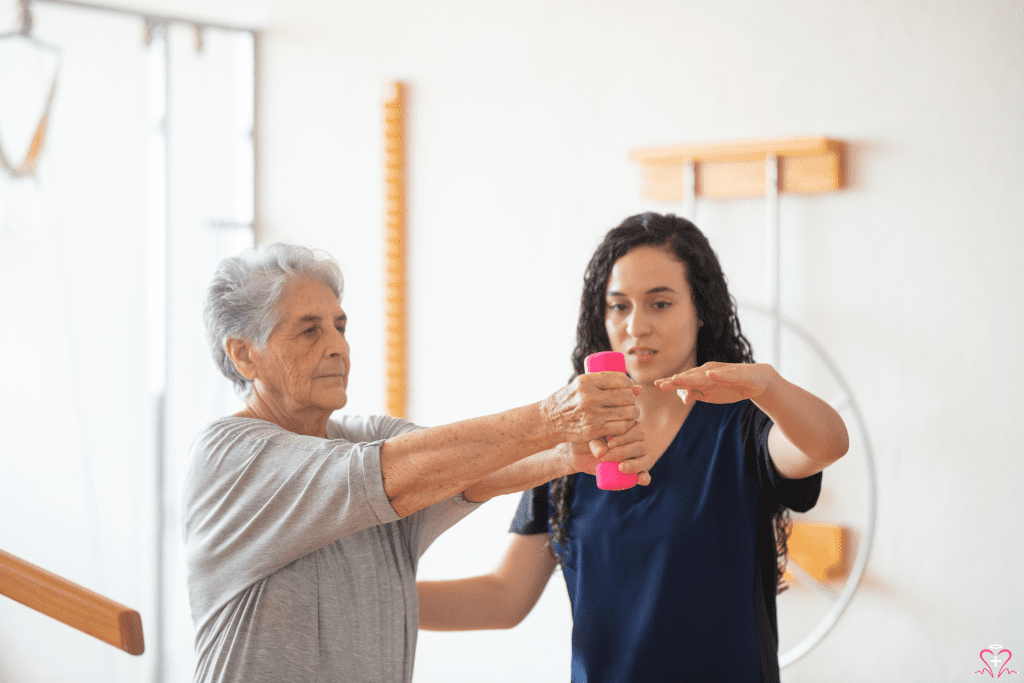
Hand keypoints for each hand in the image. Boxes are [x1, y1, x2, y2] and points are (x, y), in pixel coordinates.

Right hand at [541, 372, 641, 443]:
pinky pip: (621, 426)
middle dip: (632, 399)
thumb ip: (606, 385)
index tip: (630, 388)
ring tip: (630, 412)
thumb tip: (639, 388)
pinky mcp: (594, 430)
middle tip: (630, 402)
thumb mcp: (582, 386)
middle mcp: (590, 397)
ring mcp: (592, 414)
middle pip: (626, 396)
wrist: (550, 420)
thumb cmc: (569, 400)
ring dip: (633, 412)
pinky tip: (624, 422)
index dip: (630, 384)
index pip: (620, 379)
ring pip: (627, 412)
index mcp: (587, 381)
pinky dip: (627, 424)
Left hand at [566, 420, 649, 484]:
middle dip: (624, 452)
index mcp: (630, 427)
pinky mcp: (637, 472)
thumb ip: (595, 443)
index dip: (625, 438)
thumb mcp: (589, 439)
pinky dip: (645, 478)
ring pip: (646, 459)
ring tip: (620, 468)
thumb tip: (602, 452)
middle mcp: (638, 441)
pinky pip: (646, 475)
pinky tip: (640, 479)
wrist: (582, 455)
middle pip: (641, 445)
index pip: (637, 430)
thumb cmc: (587, 441)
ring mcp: (640, 457)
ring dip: (635, 465)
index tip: (609, 444)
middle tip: (606, 458)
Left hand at [654, 362, 774, 405]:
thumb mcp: (711, 394)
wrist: (757, 381)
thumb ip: (696, 394)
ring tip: (678, 379)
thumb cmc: (730, 386)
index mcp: (701, 377)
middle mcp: (709, 371)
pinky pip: (726, 374)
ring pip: (704, 375)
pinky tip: (709, 375)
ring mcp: (722, 371)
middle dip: (676, 380)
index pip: (683, 380)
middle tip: (661, 384)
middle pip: (690, 376)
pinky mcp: (736, 373)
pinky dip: (717, 374)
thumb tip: (683, 397)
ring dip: (691, 377)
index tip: (656, 385)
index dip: (670, 382)